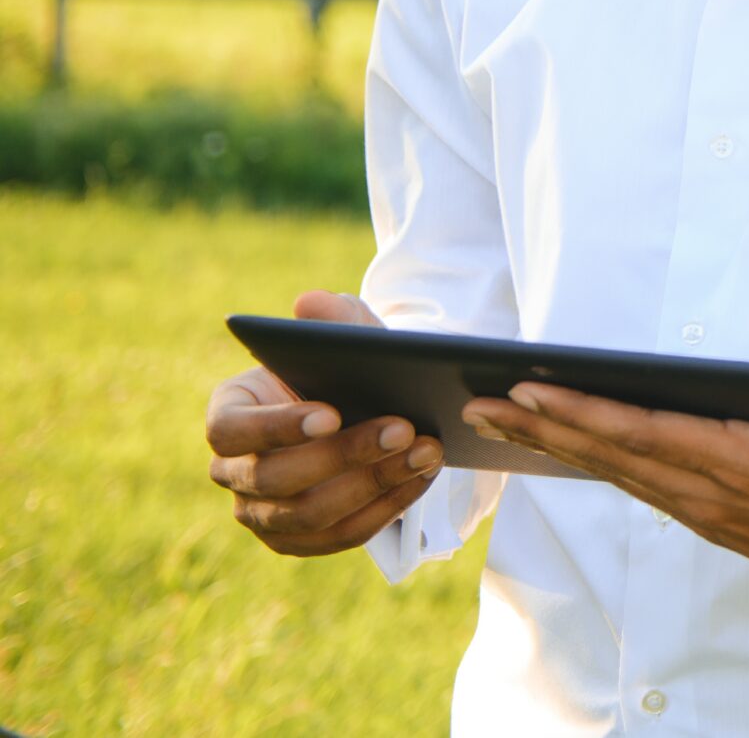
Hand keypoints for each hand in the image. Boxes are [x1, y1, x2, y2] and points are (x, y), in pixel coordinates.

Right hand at [206, 290, 444, 556]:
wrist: (366, 410)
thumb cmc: (344, 370)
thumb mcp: (346, 337)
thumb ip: (332, 319)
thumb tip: (310, 303)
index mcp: (228, 412)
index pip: (230, 430)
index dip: (277, 426)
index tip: (332, 413)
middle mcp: (231, 470)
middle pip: (274, 478)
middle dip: (344, 455)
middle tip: (403, 428)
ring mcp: (259, 512)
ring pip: (309, 514)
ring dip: (374, 484)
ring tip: (426, 452)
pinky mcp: (296, 540)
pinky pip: (339, 536)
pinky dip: (385, 509)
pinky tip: (421, 478)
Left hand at [461, 325, 748, 619]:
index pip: (663, 437)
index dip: (597, 415)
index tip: (544, 390)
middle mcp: (728, 495)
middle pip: (623, 457)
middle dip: (551, 427)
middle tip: (486, 401)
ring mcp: (717, 514)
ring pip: (624, 476)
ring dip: (560, 447)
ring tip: (503, 418)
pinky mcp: (718, 522)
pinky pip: (644, 489)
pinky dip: (597, 464)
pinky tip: (565, 446)